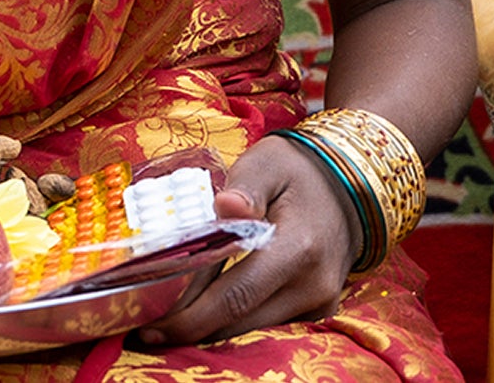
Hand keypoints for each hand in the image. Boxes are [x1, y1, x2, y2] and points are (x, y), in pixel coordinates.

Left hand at [135, 134, 357, 345]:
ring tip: (163, 318)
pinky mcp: (318, 309)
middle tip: (143, 327)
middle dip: (190, 328)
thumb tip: (226, 206)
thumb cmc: (297, 171)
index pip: (237, 295)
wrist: (350, 187)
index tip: (149, 327)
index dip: (191, 317)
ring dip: (209, 328)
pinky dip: (233, 319)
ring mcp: (320, 303)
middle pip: (240, 322)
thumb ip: (245, 187)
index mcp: (298, 249)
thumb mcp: (268, 164)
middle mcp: (313, 286)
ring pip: (252, 329)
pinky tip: (200, 309)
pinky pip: (268, 323)